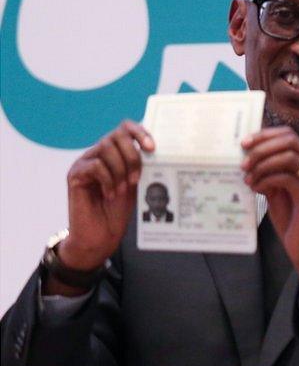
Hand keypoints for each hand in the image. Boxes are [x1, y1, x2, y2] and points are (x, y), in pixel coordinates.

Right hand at [58, 121, 153, 273]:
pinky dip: (108, 180)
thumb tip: (156, 150)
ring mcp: (84, 163)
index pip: (125, 129)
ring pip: (105, 147)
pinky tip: (110, 194)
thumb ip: (140, 165)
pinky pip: (95, 166)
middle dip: (131, 155)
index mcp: (114, 154)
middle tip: (136, 178)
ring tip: (123, 189)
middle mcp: (97, 154)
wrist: (100, 236)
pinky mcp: (75, 175)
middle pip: (116, 135)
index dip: (139, 132)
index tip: (152, 148)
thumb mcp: (134, 184)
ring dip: (120, 169)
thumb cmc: (117, 211)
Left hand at [241, 126, 298, 311]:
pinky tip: (256, 189)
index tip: (244, 142)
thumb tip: (245, 153)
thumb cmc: (290, 217)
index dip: (265, 134)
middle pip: (289, 140)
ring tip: (248, 177)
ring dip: (262, 164)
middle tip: (243, 160)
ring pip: (288, 156)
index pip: (288, 135)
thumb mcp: (275, 188)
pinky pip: (286, 178)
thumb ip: (267, 170)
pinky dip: (266, 180)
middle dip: (262, 147)